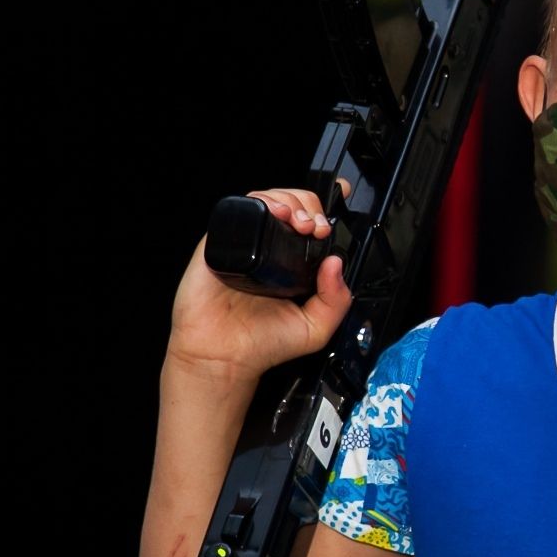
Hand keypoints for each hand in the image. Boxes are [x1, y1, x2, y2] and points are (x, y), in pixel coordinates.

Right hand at [165, 185, 353, 386]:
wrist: (223, 357)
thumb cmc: (263, 344)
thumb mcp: (315, 328)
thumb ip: (336, 299)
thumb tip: (336, 263)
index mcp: (292, 263)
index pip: (309, 223)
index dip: (322, 210)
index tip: (330, 222)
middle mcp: (270, 250)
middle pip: (292, 204)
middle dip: (309, 206)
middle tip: (315, 227)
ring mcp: (246, 244)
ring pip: (268, 200)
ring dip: (289, 200)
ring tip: (299, 222)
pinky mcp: (220, 243)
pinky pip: (239, 211)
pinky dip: (260, 202)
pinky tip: (275, 214)